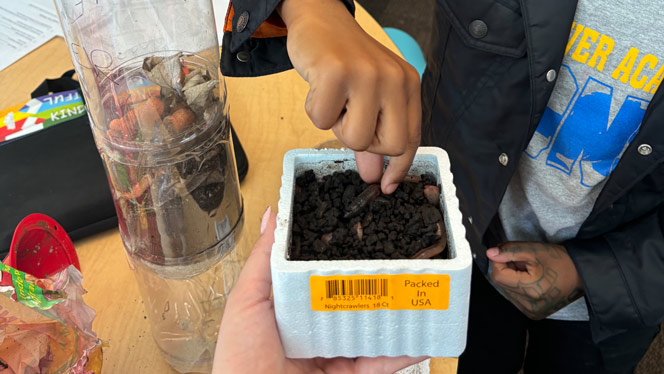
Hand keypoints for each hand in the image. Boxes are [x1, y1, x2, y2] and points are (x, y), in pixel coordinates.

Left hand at [213, 207, 425, 373]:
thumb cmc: (240, 359)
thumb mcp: (247, 303)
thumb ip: (264, 260)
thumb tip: (274, 215)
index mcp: (292, 310)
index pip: (322, 277)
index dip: (341, 258)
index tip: (362, 234)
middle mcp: (317, 331)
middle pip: (354, 301)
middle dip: (376, 281)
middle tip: (401, 257)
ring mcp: (338, 356)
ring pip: (375, 329)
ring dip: (398, 311)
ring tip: (421, 287)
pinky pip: (386, 362)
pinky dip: (408, 349)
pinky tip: (426, 330)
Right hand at [278, 0, 421, 194]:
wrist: (319, 19)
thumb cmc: (345, 61)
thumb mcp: (368, 95)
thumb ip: (373, 134)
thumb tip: (373, 176)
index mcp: (407, 85)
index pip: (411, 138)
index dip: (399, 167)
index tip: (385, 186)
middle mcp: (394, 79)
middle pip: (388, 145)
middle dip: (364, 143)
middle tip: (349, 119)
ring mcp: (367, 75)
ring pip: (354, 138)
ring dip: (335, 126)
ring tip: (334, 99)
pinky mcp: (337, 73)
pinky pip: (322, 121)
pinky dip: (314, 110)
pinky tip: (318, 88)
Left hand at [486, 242, 584, 319]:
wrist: (583, 275)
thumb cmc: (562, 261)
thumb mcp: (535, 250)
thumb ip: (510, 251)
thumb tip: (490, 254)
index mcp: (531, 291)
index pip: (498, 275)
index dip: (500, 261)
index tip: (510, 254)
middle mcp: (530, 306)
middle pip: (502, 284)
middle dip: (508, 269)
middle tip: (525, 262)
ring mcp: (532, 312)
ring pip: (507, 291)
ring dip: (513, 278)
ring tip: (531, 272)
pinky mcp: (534, 314)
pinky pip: (516, 298)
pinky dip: (519, 287)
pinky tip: (533, 281)